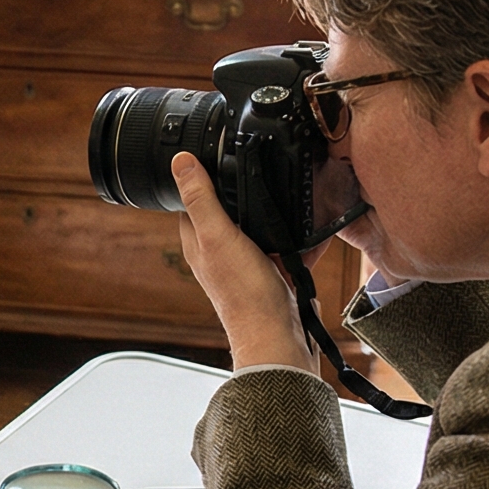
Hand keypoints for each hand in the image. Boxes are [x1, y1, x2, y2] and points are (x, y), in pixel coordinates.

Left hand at [171, 153, 310, 370]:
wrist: (279, 336)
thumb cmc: (244, 294)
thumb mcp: (219, 236)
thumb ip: (201, 199)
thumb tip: (179, 161)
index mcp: (198, 242)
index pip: (194, 198)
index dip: (204, 175)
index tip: (218, 152)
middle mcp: (220, 251)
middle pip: (230, 208)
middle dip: (246, 190)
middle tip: (261, 167)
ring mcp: (248, 262)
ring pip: (261, 225)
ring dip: (274, 211)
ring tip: (289, 192)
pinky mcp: (274, 272)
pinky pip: (287, 244)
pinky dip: (298, 235)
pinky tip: (310, 224)